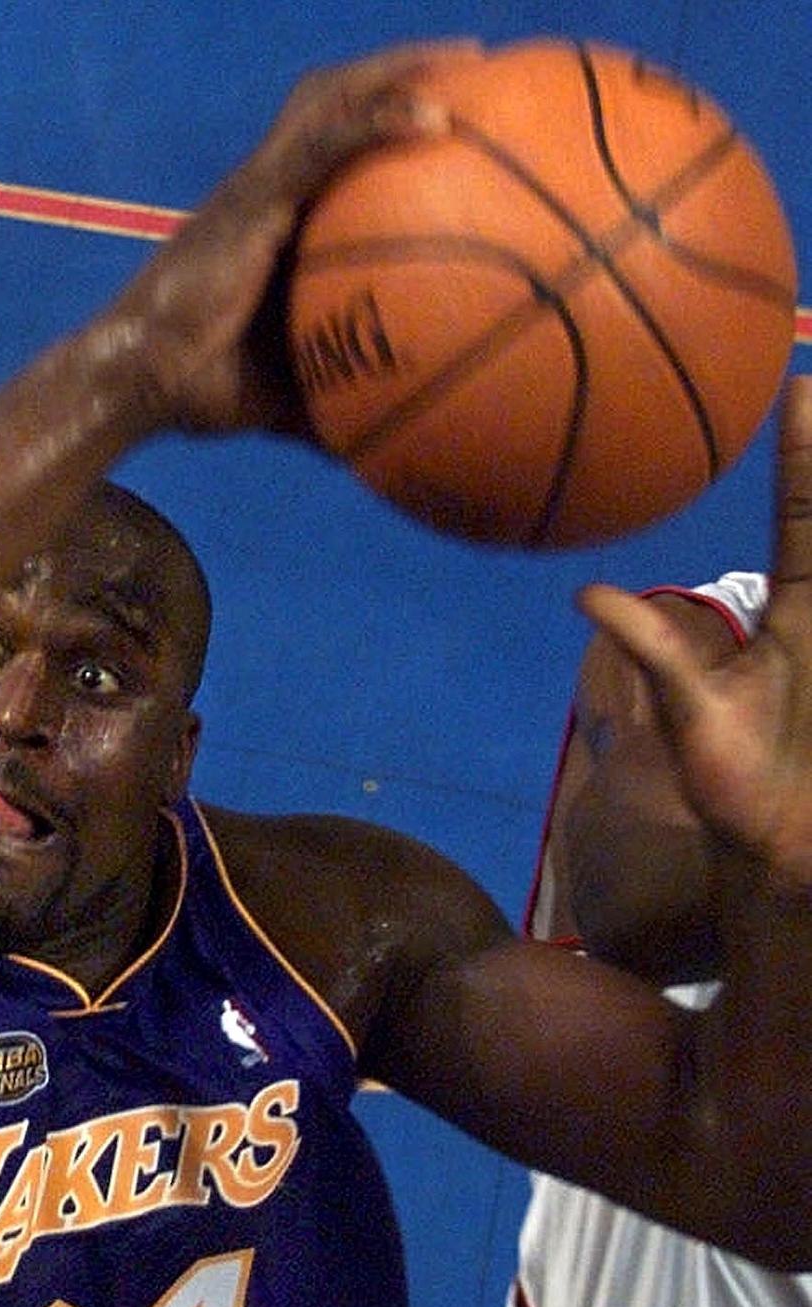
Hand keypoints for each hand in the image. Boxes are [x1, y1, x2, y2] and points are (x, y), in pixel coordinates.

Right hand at [103, 40, 475, 435]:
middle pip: (336, 99)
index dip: (389, 118)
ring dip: (399, 68)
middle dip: (402, 67)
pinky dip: (378, 118)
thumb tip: (401, 451)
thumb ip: (342, 404)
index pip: (333, 147)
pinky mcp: (253, 195)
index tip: (463, 117)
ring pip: (332, 97)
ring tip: (468, 61)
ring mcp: (258, 186)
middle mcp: (268, 190)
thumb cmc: (203, 390)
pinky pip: (325, 140)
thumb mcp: (290, 399)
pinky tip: (435, 119)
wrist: (139, 379)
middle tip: (475, 64)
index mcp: (275, 224)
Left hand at [581, 376, 811, 885]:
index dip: (809, 451)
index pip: (810, 513)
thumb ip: (650, 646)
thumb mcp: (688, 703)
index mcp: (804, 609)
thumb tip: (587, 595)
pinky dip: (738, 610)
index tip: (800, 381)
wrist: (780, 854)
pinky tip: (633, 598)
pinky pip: (757, 626)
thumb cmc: (737, 773)